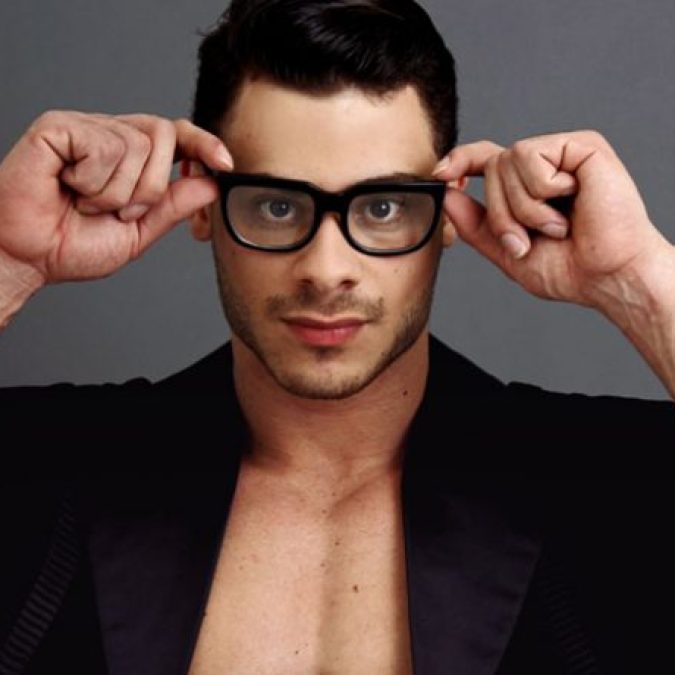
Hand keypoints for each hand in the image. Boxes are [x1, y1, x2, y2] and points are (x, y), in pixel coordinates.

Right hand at [0, 110, 232, 284]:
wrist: (28, 258)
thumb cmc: (73, 245)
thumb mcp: (138, 231)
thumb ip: (173, 205)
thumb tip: (210, 183)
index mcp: (130, 158)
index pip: (176, 135)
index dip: (204, 143)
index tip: (225, 163)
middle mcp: (110, 135)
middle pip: (163, 136)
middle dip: (150, 188)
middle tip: (118, 211)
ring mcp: (84, 128)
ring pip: (136, 146)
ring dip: (116, 193)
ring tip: (86, 203)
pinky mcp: (58, 127)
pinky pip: (104, 148)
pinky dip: (93, 182)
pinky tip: (67, 187)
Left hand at [434, 130, 671, 307]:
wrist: (606, 277)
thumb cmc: (568, 268)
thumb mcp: (506, 252)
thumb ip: (475, 224)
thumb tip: (448, 196)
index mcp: (527, 187)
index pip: (485, 160)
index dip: (460, 161)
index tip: (440, 176)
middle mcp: (544, 165)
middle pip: (490, 166)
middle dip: (501, 214)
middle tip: (528, 240)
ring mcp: (561, 153)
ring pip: (505, 162)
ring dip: (523, 208)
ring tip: (556, 226)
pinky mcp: (580, 145)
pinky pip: (530, 155)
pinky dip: (542, 190)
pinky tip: (572, 201)